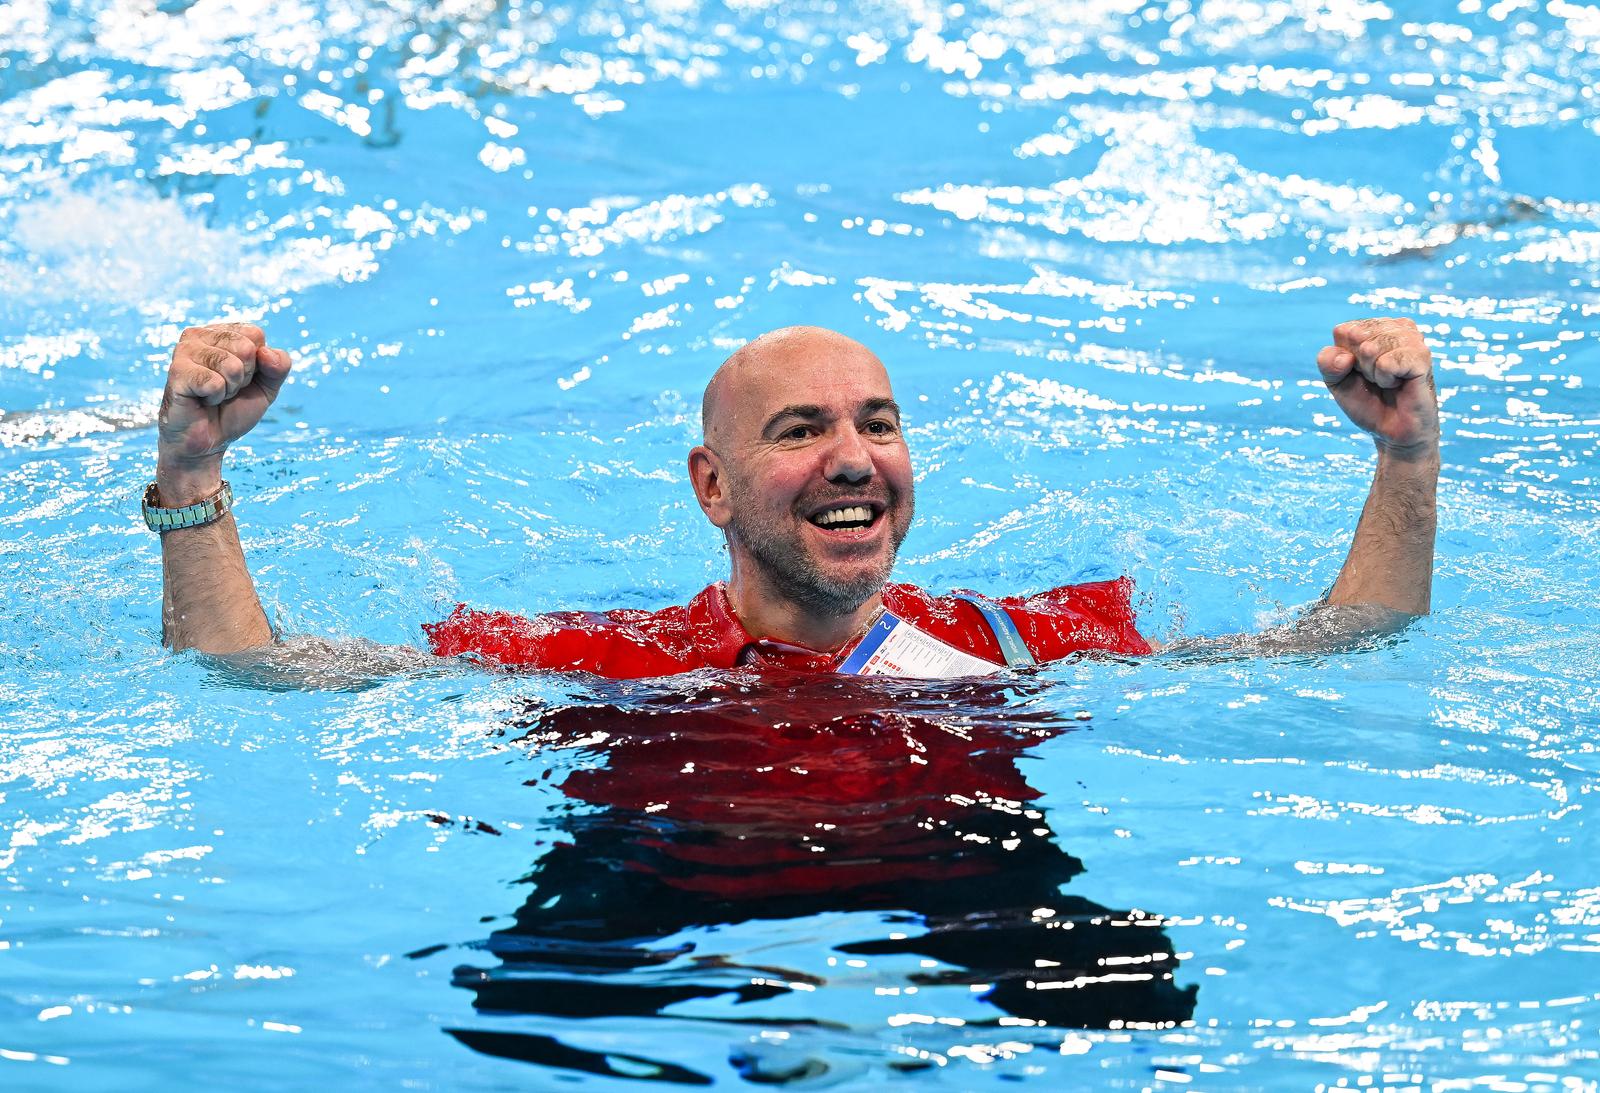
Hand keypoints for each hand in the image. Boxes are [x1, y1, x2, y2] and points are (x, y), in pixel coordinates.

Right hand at [157, 323, 293, 502]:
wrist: (209, 440)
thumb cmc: (234, 409)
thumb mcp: (267, 387)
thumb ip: (279, 366)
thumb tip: (266, 353)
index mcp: (222, 332)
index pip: (256, 334)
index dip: (257, 364)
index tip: (241, 378)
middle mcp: (199, 334)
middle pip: (245, 348)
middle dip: (243, 377)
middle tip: (226, 389)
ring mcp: (184, 350)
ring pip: (231, 365)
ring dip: (229, 389)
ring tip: (214, 394)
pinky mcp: (176, 371)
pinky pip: (214, 382)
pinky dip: (215, 397)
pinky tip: (202, 400)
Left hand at [1316, 318, 1438, 456]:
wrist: (1391, 429)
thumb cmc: (1367, 401)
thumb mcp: (1336, 381)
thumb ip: (1327, 363)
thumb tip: (1344, 357)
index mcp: (1375, 327)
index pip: (1343, 331)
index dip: (1344, 358)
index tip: (1359, 372)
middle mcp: (1396, 327)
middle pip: (1356, 336)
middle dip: (1359, 365)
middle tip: (1375, 379)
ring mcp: (1412, 339)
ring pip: (1372, 347)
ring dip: (1373, 373)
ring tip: (1388, 382)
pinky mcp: (1422, 356)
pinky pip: (1387, 363)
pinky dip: (1386, 378)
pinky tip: (1398, 383)